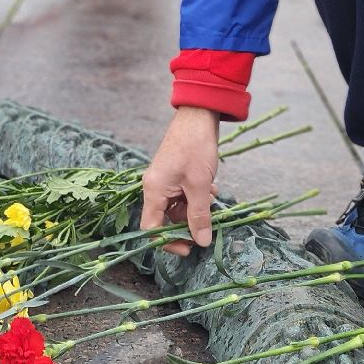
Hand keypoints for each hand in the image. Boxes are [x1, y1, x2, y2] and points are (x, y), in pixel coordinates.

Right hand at [139, 105, 220, 255]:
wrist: (198, 116)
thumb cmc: (195, 148)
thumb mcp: (200, 185)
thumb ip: (199, 215)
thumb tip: (201, 242)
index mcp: (154, 191)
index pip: (151, 228)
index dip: (168, 242)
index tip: (189, 248)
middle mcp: (154, 187)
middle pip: (165, 219)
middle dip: (187, 224)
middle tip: (207, 226)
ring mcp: (164, 181)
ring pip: (177, 207)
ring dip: (195, 208)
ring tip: (212, 198)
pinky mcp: (174, 175)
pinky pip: (182, 195)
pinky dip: (196, 197)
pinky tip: (211, 188)